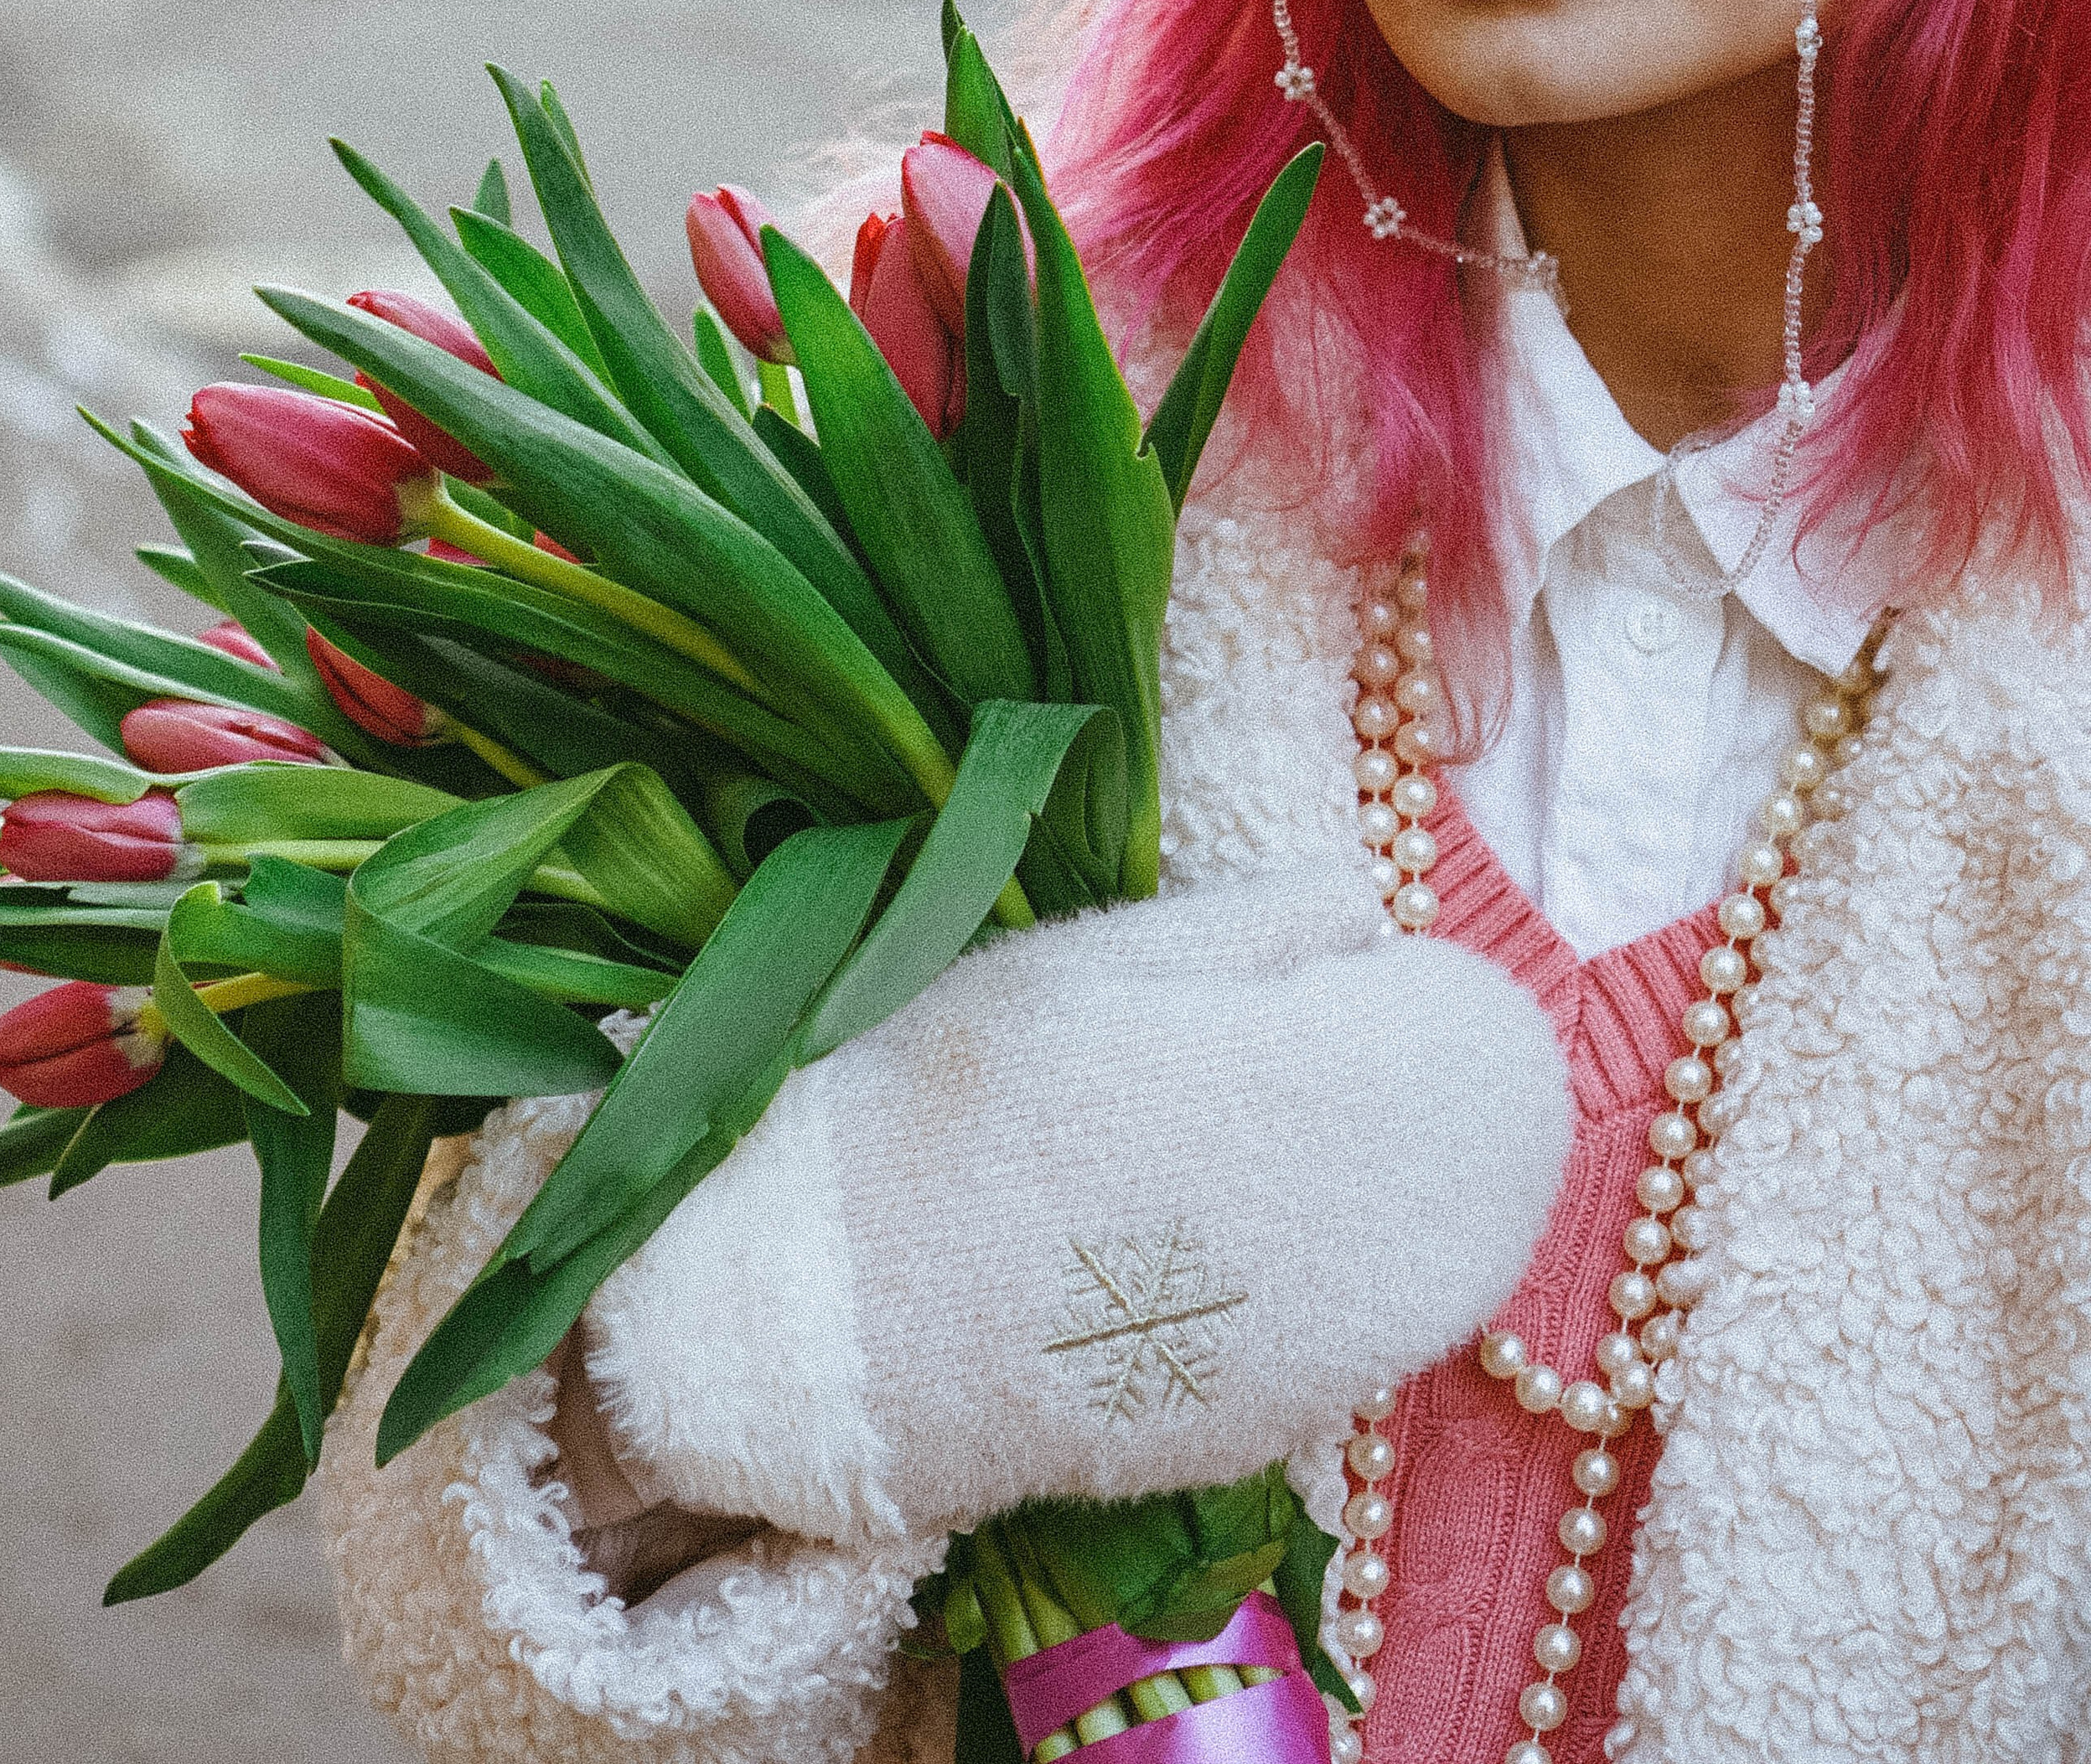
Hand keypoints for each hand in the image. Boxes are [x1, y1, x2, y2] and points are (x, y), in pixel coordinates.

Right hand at [573, 867, 1569, 1545]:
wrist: (838, 1330)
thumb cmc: (948, 1104)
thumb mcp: (1086, 961)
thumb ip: (1253, 926)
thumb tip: (1367, 906)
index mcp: (1304, 1085)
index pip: (1483, 1031)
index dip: (1424, 989)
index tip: (1343, 976)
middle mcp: (1355, 1233)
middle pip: (1501, 1144)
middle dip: (1437, 1079)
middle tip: (1318, 1047)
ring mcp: (1332, 1351)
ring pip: (1461, 1247)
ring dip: (1410, 1180)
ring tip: (1275, 1141)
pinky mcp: (1290, 1431)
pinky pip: (1386, 1329)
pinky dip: (1358, 1271)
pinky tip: (1246, 1240)